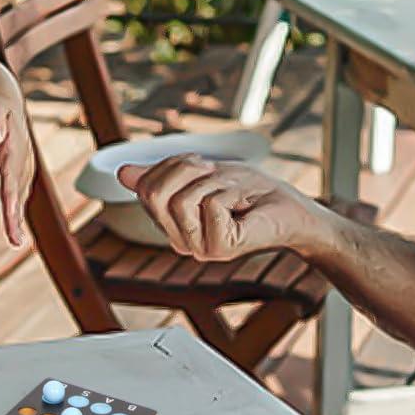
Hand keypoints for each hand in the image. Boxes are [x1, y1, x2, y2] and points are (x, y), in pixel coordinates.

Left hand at [0, 90, 34, 246]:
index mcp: (15, 143)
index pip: (12, 172)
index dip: (12, 191)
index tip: (11, 210)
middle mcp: (21, 157)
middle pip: (18, 189)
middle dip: (16, 213)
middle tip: (14, 238)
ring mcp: (20, 165)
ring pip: (19, 194)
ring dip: (16, 218)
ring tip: (15, 240)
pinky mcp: (16, 171)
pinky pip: (15, 194)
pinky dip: (14, 213)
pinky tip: (14, 233)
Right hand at [116, 155, 319, 261]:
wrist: (291, 209)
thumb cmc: (252, 192)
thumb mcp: (203, 175)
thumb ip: (163, 176)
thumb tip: (123, 173)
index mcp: (172, 225)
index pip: (146, 187)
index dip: (174, 165)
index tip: (203, 168)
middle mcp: (180, 240)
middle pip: (154, 193)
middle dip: (187, 170)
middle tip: (216, 175)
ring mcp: (198, 248)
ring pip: (182, 199)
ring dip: (214, 183)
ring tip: (234, 193)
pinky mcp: (219, 249)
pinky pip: (211, 205)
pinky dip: (231, 193)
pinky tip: (244, 206)